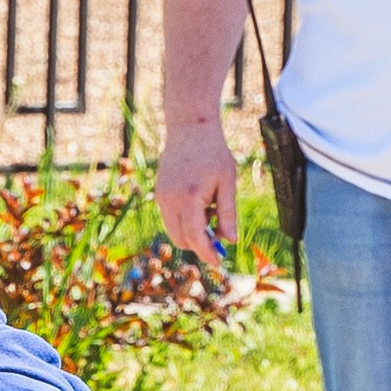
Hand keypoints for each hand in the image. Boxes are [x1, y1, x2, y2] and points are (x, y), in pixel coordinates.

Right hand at [156, 118, 240, 260]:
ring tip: (212, 210)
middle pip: (181, 239)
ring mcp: (161, 197)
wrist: (190, 127)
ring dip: (193, 231)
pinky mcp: (159, 194)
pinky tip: (202, 203)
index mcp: (189, 197)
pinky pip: (171, 218)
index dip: (206, 252)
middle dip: (199, 244)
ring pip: (174, 230)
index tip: (218, 263)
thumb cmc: (213, 152)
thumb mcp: (227, 181)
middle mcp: (170, 200)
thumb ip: (228, 213)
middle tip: (219, 235)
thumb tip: (231, 240)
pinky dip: (186, 220)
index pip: (195, 236)